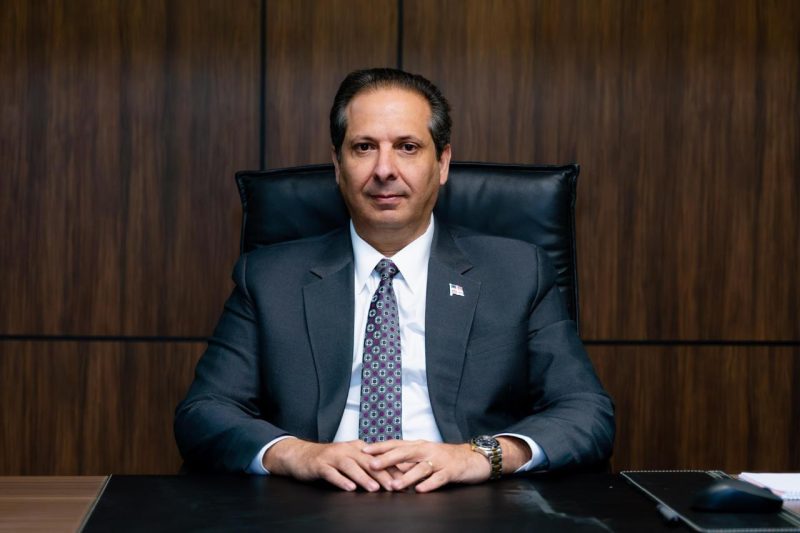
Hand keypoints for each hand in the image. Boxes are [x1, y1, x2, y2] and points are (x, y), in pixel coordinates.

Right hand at [263, 438, 395, 491]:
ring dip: (363, 477)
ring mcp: (332, 457)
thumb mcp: (350, 459)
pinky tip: (349, 488)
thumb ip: (367, 466)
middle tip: (394, 486)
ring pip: (350, 466)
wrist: (300, 455)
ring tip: (374, 488)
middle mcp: (346, 450)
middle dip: (382, 473)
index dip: (391, 468)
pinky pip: (331, 473)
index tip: (404, 480)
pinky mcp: (320, 465)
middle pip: (367, 461)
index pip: (377, 458)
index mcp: (356, 448)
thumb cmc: (329, 460)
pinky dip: (341, 480)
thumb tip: (391, 477)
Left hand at [362, 440, 489, 492]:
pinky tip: (420, 490)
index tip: (363, 450)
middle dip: (387, 459)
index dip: (380, 446)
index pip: (396, 444)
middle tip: (371, 465)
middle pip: (405, 453)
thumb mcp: (424, 456)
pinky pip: (439, 478)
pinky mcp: (451, 471)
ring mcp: (439, 460)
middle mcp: (427, 450)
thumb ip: (407, 460)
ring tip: (393, 486)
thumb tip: (384, 465)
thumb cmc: (445, 458)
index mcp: (419, 445)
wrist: (473, 458)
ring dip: (406, 477)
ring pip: (420, 468)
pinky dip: (430, 484)